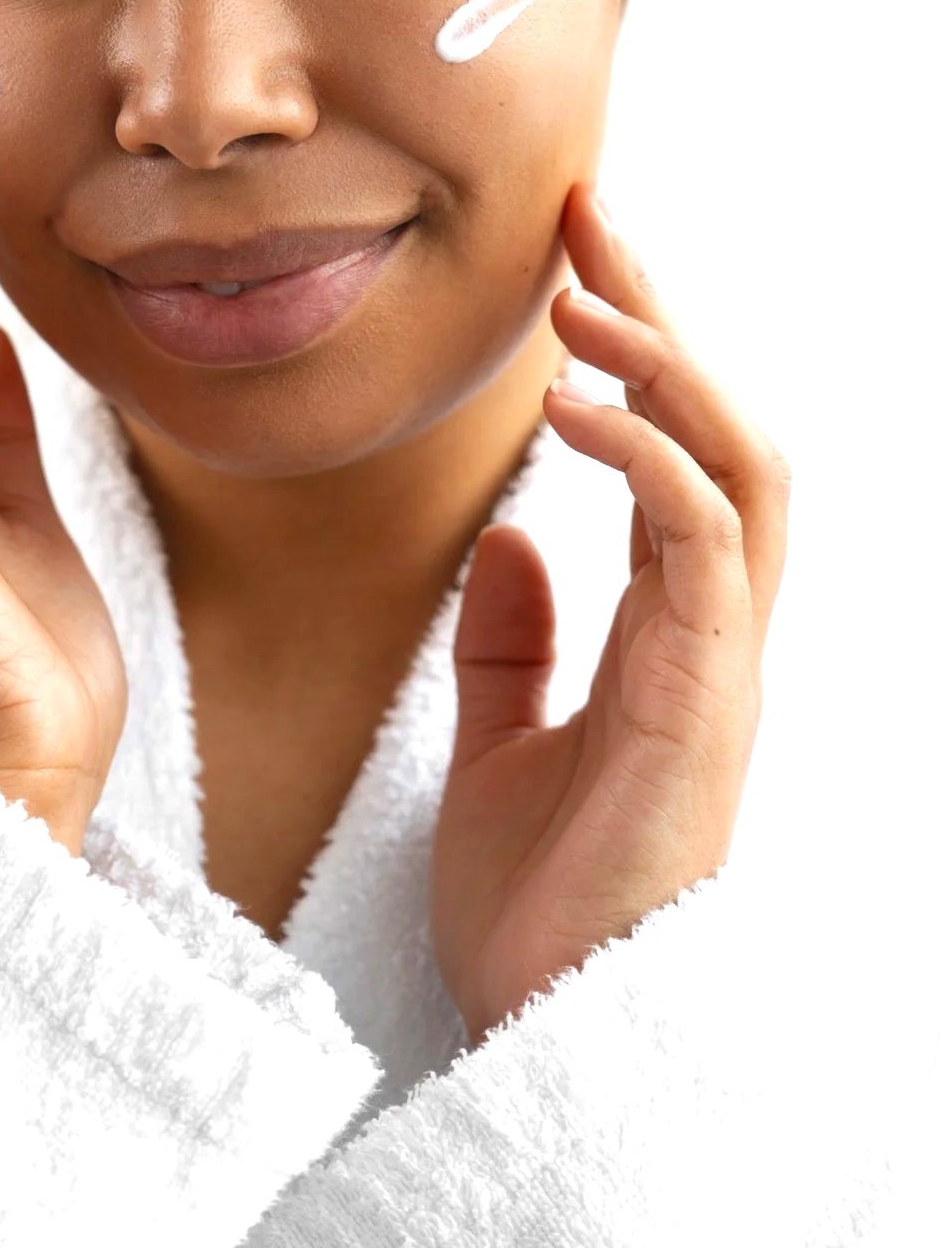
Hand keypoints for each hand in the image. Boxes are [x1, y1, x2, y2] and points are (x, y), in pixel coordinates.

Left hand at [431, 180, 790, 1044]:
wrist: (544, 1035)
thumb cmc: (539, 906)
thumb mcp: (504, 747)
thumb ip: (516, 646)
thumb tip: (512, 544)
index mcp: (669, 630)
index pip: (674, 450)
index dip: (633, 347)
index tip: (570, 255)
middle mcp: (712, 630)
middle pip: (720, 426)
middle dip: (661, 312)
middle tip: (589, 212)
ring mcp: (721, 663)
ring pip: (742, 467)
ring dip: (668, 367)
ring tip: (585, 298)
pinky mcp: (706, 701)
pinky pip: (703, 547)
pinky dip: (648, 461)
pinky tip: (574, 415)